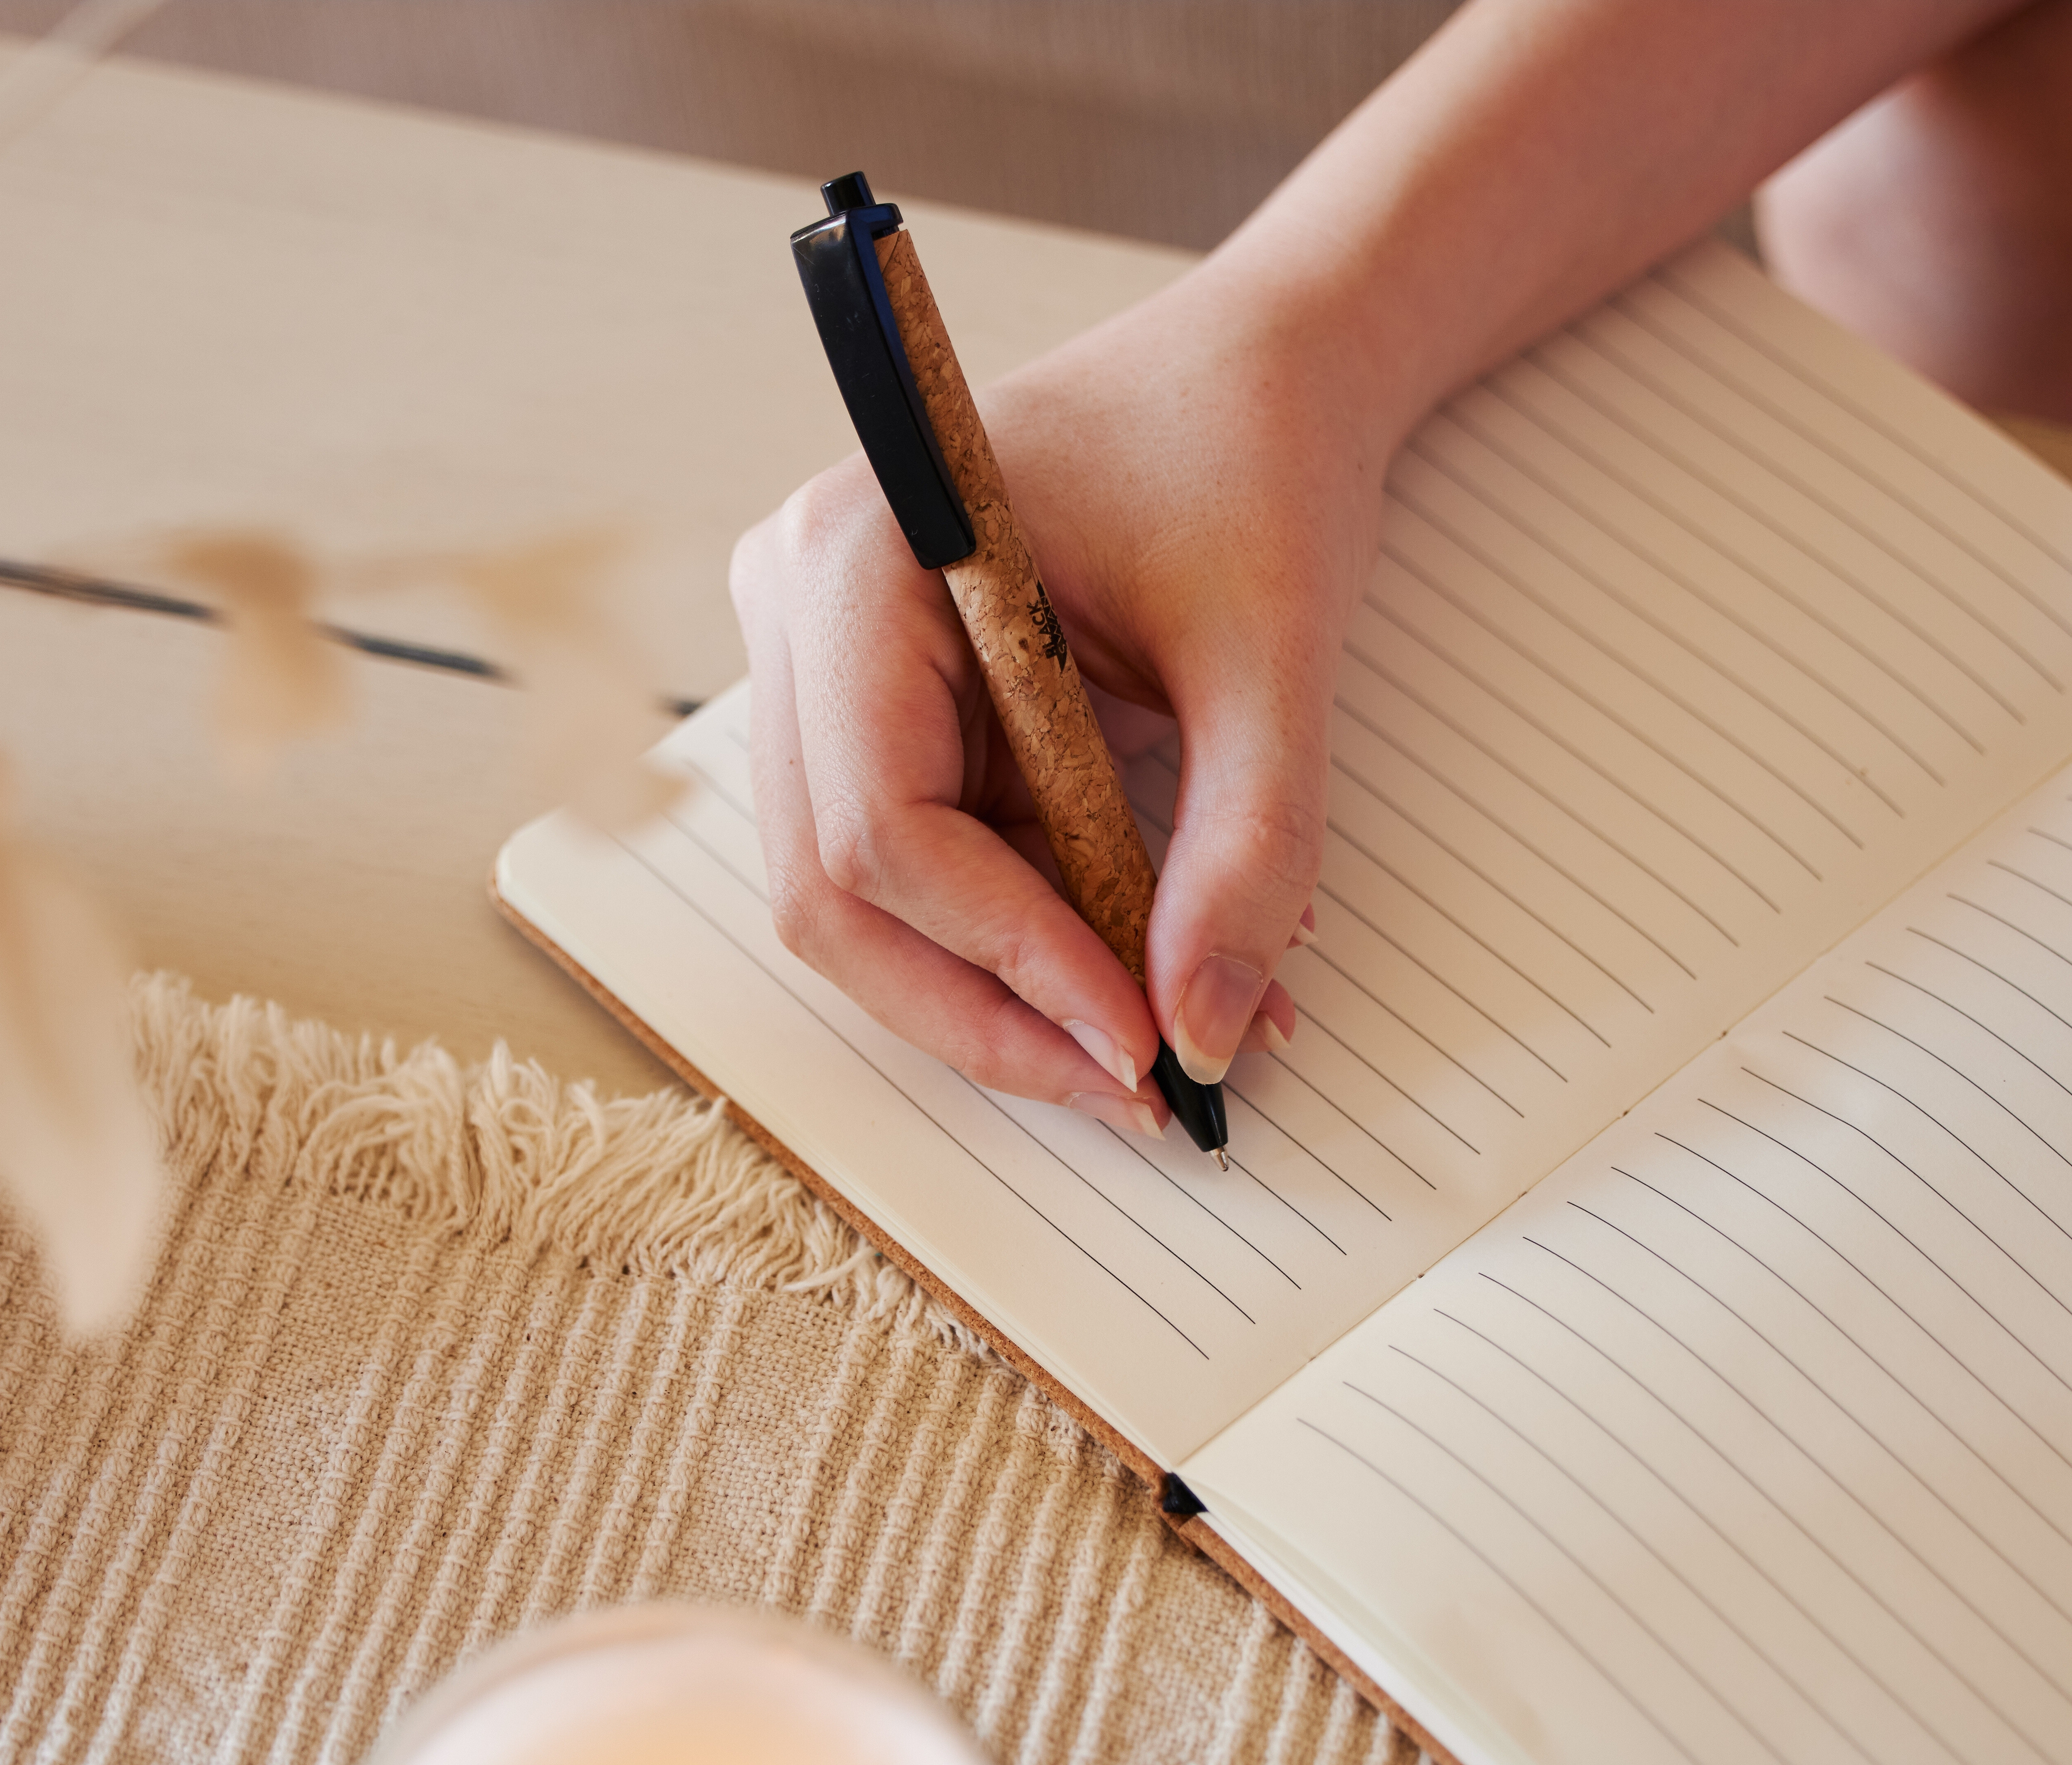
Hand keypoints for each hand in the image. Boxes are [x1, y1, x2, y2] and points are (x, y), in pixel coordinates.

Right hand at [730, 264, 1394, 1136]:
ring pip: (867, 906)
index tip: (1142, 1037)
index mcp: (858, 556)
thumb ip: (1248, 844)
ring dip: (1011, 991)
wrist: (1260, 372)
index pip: (882, 825)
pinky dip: (1029, 938)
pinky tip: (1141, 965)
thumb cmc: (1249, 456)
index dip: (1006, 956)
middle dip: (987, 1011)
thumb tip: (1207, 1035)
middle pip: (838, 893)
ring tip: (1166, 1035)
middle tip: (1137, 1086)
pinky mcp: (878, 713)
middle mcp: (798, 612)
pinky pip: (924, 869)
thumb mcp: (1273, 651)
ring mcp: (820, 668)